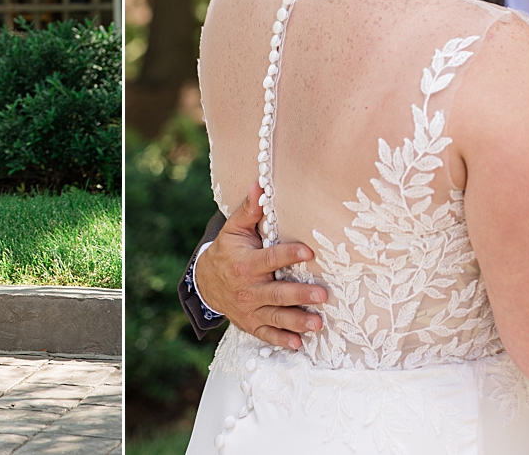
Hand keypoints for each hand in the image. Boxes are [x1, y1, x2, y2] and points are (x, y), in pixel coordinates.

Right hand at [194, 185, 326, 349]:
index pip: (270, 259)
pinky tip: (298, 344)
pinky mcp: (251, 324)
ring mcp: (250, 309)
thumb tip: (260, 184)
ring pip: (275, 316)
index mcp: (246, 263)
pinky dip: (282, 340)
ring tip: (318, 324)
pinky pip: (267, 334)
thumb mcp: (234, 230)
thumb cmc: (227, 251)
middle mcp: (249, 289)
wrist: (205, 283)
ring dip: (297, 321)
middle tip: (323, 295)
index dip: (289, 255)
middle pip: (277, 293)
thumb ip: (250, 211)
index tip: (309, 252)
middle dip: (300, 295)